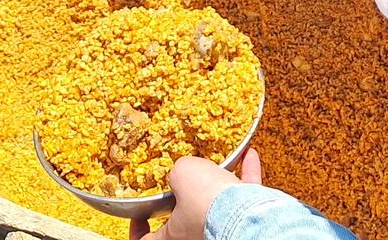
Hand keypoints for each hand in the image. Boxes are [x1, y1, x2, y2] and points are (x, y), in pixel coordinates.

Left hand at [140, 148, 262, 239]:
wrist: (247, 214)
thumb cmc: (208, 201)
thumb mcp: (182, 173)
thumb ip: (177, 171)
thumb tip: (182, 171)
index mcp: (172, 237)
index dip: (138, 229)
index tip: (139, 217)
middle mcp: (195, 237)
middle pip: (183, 222)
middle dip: (184, 200)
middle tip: (183, 184)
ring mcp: (220, 232)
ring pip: (215, 210)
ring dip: (219, 185)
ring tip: (221, 164)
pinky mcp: (246, 222)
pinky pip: (244, 197)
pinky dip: (245, 177)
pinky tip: (249, 157)